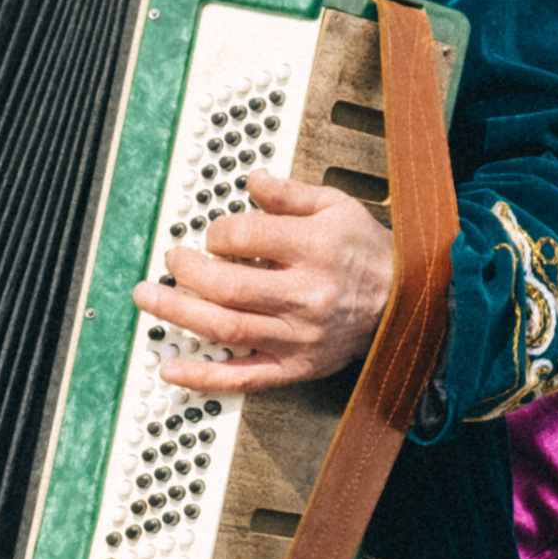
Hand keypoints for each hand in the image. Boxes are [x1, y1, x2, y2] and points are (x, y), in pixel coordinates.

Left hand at [133, 174, 396, 394]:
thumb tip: (252, 181)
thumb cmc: (369, 253)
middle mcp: (306, 295)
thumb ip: (291, 195)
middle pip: (228, 287)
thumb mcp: (338, 207)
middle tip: (171, 262)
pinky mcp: (296, 367)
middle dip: (187, 272)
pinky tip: (171, 367)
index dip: (217, 233)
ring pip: (227, 329)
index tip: (213, 234)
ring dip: (179, 315)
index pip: (245, 237)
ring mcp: (299, 336)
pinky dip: (203, 376)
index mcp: (315, 249)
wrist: (408, 302)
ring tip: (149, 299)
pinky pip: (244, 377)